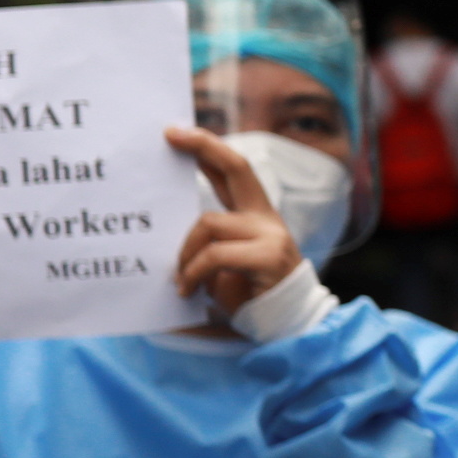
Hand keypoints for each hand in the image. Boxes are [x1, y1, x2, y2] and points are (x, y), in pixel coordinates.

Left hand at [167, 128, 305, 315]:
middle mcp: (266, 218)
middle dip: (203, 147)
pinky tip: (187, 290)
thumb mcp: (224, 263)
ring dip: (184, 253)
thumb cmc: (250, 296)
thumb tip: (170, 227)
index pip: (233, 172)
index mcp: (257, 216)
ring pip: (208, 223)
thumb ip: (208, 242)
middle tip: (172, 135)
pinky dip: (193, 272)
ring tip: (179, 279)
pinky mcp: (268, 256)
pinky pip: (214, 254)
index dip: (207, 148)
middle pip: (237, 168)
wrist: (288, 326)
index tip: (176, 131)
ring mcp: (270, 234)